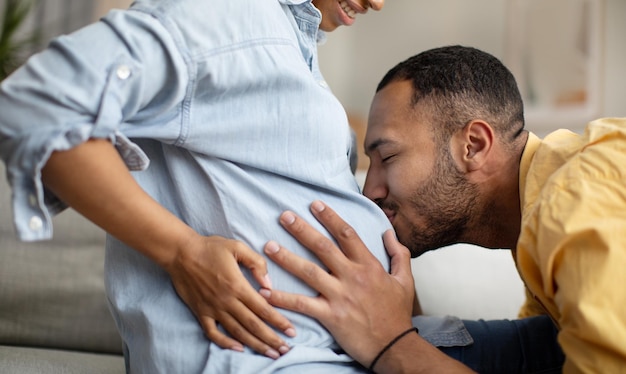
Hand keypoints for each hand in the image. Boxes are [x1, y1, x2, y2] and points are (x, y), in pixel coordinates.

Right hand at [166, 234, 295, 358]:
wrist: (180, 253)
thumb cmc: (210, 247)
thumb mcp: (237, 247)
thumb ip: (256, 263)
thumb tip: (269, 285)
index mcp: (238, 285)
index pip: (263, 308)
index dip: (279, 321)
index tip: (291, 331)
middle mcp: (227, 301)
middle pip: (253, 325)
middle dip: (272, 339)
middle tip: (286, 350)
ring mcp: (213, 309)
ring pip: (237, 332)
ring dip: (255, 345)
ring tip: (270, 353)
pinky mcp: (201, 312)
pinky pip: (213, 333)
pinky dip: (225, 343)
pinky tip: (238, 348)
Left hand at [260, 200, 415, 366]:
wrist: (394, 346)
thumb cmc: (397, 314)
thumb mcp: (405, 280)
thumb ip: (398, 254)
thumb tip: (388, 232)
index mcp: (369, 266)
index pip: (346, 234)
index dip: (330, 217)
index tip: (315, 204)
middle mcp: (352, 277)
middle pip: (323, 247)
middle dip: (302, 229)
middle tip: (284, 215)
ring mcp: (340, 296)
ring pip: (309, 271)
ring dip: (286, 258)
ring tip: (268, 246)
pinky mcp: (331, 316)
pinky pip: (302, 304)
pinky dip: (282, 298)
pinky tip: (265, 292)